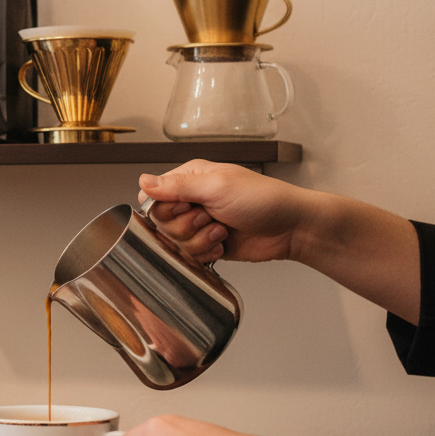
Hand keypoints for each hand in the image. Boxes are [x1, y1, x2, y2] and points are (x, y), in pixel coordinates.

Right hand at [137, 160, 308, 265]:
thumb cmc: (263, 199)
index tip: (187, 207)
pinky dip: (206, 253)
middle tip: (209, 217)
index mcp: (190, 179)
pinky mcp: (207, 244)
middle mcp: (191, 200)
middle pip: (161, 223)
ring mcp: (199, 224)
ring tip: (222, 230)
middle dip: (185, 226)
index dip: (164, 209)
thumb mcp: (216, 187)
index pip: (152, 197)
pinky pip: (189, 256)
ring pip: (174, 242)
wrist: (291, 227)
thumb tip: (142, 181)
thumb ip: (177, 186)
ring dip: (199, 240)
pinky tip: (223, 244)